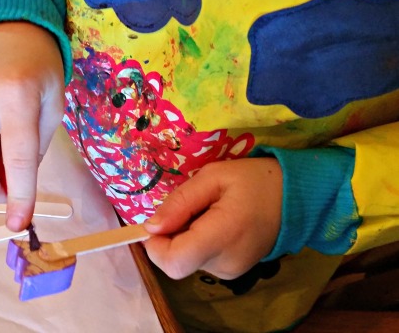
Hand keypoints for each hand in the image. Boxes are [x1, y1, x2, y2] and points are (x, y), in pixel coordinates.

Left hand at [143, 158, 282, 279]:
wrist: (298, 199)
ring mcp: (231, 272)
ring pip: (187, 261)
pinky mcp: (233, 272)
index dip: (155, 245)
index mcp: (222, 237)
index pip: (174, 262)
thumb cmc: (255, 181)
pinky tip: (215, 223)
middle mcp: (225, 263)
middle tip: (190, 208)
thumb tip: (151, 227)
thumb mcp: (213, 177)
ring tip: (208, 212)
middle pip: (176, 262)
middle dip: (170, 236)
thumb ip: (180, 202)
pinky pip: (201, 260)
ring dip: (185, 238)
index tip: (159, 221)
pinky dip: (197, 243)